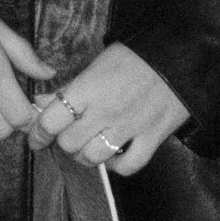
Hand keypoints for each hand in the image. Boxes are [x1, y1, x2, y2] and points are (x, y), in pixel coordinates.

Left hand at [24, 41, 191, 176]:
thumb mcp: (98, 64)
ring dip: (85, 155)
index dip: (38, 132)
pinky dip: (117, 166)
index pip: (51, 120)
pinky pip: (128, 166)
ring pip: (93, 158)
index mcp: (89, 88)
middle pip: (69, 143)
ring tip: (88, 146)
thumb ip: (70, 87)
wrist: (182, 55)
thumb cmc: (137, 56)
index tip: (37, 137)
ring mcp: (130, 126)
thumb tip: (41, 103)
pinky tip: (113, 156)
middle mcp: (106, 110)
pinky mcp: (153, 137)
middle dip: (63, 142)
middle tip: (67, 136)